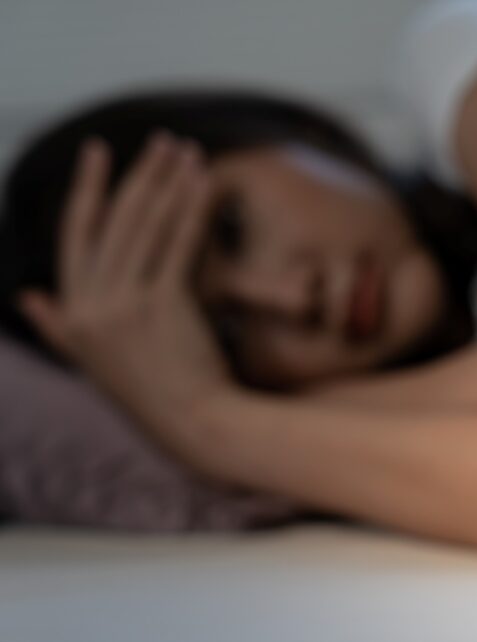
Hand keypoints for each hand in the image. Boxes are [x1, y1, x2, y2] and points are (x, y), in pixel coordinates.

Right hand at [18, 133, 228, 413]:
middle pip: (115, 222)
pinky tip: (204, 183)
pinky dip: (192, 209)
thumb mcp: (92, 360)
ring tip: (187, 151)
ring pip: (147, 227)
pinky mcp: (163, 306)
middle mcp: (91, 307)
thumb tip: (30, 297)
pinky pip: (178, 244)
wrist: (195, 424)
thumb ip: (59, 328)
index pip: (76, 238)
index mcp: (72, 315)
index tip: (98, 153)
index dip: (88, 191)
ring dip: (168, 183)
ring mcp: (125, 306)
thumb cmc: (153, 391)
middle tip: (163, 140)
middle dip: (140, 175)